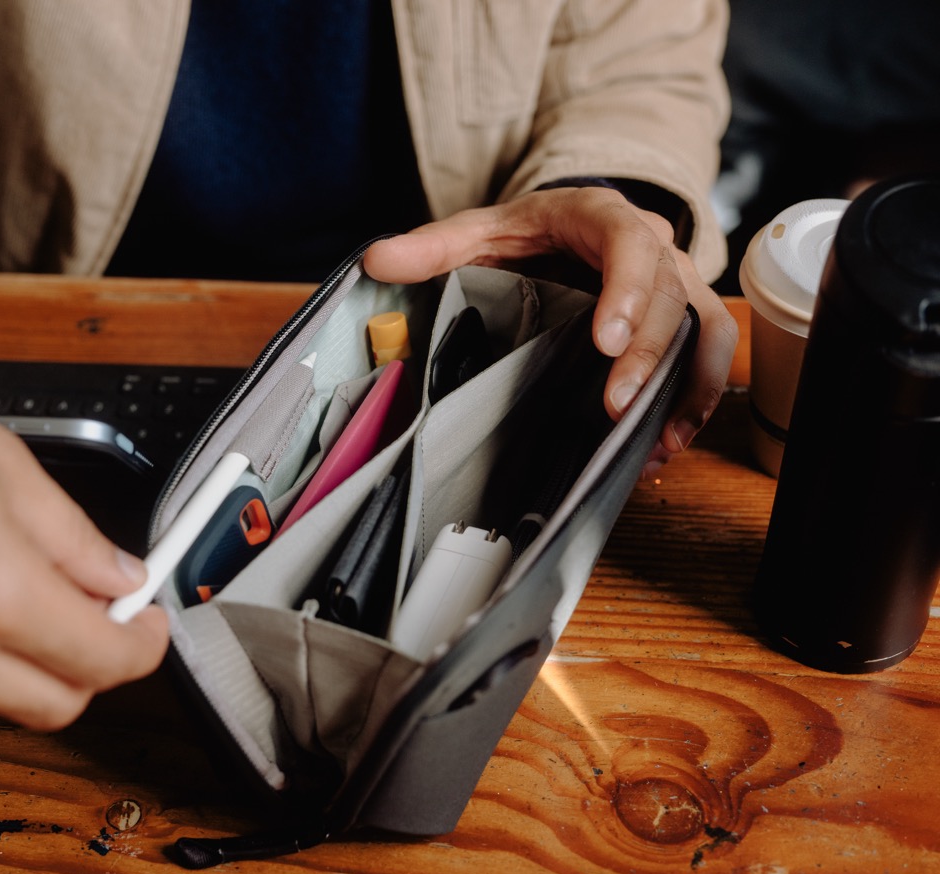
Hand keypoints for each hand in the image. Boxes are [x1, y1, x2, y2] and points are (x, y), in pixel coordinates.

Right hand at [0, 264, 167, 729]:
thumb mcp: (0, 462)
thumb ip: (74, 539)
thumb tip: (118, 575)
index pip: (104, 662)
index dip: (142, 645)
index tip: (147, 621)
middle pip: (58, 704)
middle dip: (93, 664)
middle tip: (98, 610)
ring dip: (29, 659)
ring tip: (18, 584)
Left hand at [363, 187, 737, 472]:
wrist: (566, 229)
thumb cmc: (527, 232)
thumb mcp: (479, 230)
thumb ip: (433, 247)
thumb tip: (377, 261)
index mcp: (603, 218)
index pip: (631, 246)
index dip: (627, 293)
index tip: (606, 342)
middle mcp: (654, 249)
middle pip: (671, 297)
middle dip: (649, 355)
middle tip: (618, 406)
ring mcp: (675, 286)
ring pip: (702, 330)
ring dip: (684, 386)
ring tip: (652, 441)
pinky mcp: (681, 322)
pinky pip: (705, 358)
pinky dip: (693, 401)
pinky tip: (661, 445)